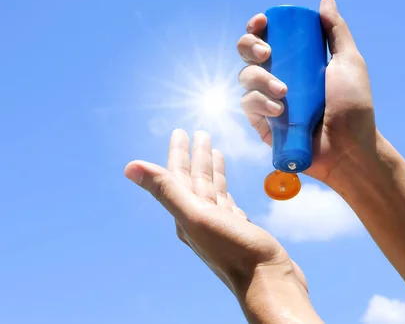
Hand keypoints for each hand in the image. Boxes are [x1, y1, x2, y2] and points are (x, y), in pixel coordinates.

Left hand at [124, 129, 306, 296]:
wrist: (267, 281)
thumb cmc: (234, 250)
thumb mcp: (197, 216)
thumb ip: (166, 190)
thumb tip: (129, 166)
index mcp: (187, 215)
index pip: (178, 176)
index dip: (178, 153)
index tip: (180, 131)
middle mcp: (200, 220)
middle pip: (196, 181)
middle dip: (196, 156)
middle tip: (199, 133)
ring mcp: (220, 226)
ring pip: (213, 191)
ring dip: (212, 171)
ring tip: (215, 151)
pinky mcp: (239, 232)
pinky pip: (229, 205)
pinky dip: (227, 191)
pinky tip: (227, 189)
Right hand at [238, 0, 375, 182]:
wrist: (350, 147)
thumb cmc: (354, 106)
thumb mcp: (348, 62)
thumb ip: (336, 31)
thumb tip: (325, 0)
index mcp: (295, 61)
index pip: (267, 38)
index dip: (257, 27)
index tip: (262, 22)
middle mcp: (278, 78)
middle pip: (248, 54)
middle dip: (249, 46)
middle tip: (266, 53)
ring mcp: (268, 101)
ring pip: (245, 78)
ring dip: (259, 79)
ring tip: (284, 91)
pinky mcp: (263, 124)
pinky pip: (247, 105)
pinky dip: (258, 103)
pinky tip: (278, 110)